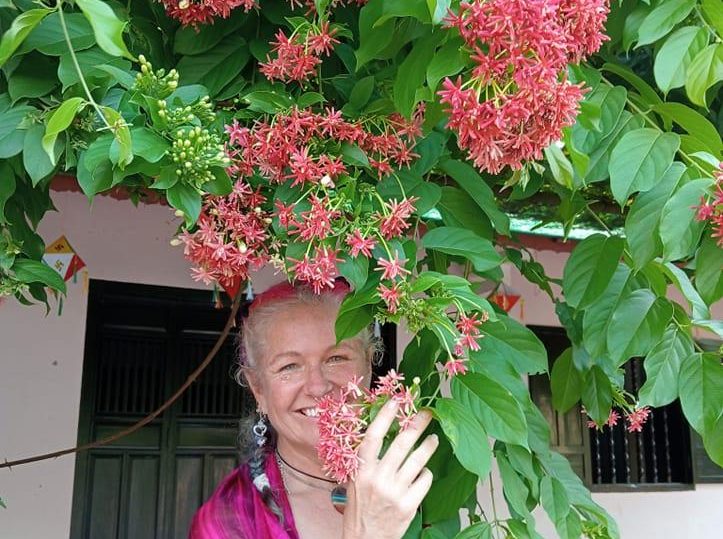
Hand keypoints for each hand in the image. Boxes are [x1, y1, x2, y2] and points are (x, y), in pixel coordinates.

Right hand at [342, 400, 438, 538]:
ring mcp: (395, 492)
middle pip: (402, 443)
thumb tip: (384, 430)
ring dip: (428, 445)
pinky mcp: (409, 505)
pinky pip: (424, 480)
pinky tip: (423, 472)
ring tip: (433, 438)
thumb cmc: (360, 507)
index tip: (396, 401)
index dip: (385, 416)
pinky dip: (425, 473)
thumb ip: (367, 459)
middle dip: (417, 424)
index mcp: (361, 470)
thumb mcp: (355, 480)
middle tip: (427, 413)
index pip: (374, 436)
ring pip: (418, 460)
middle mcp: (378, 479)